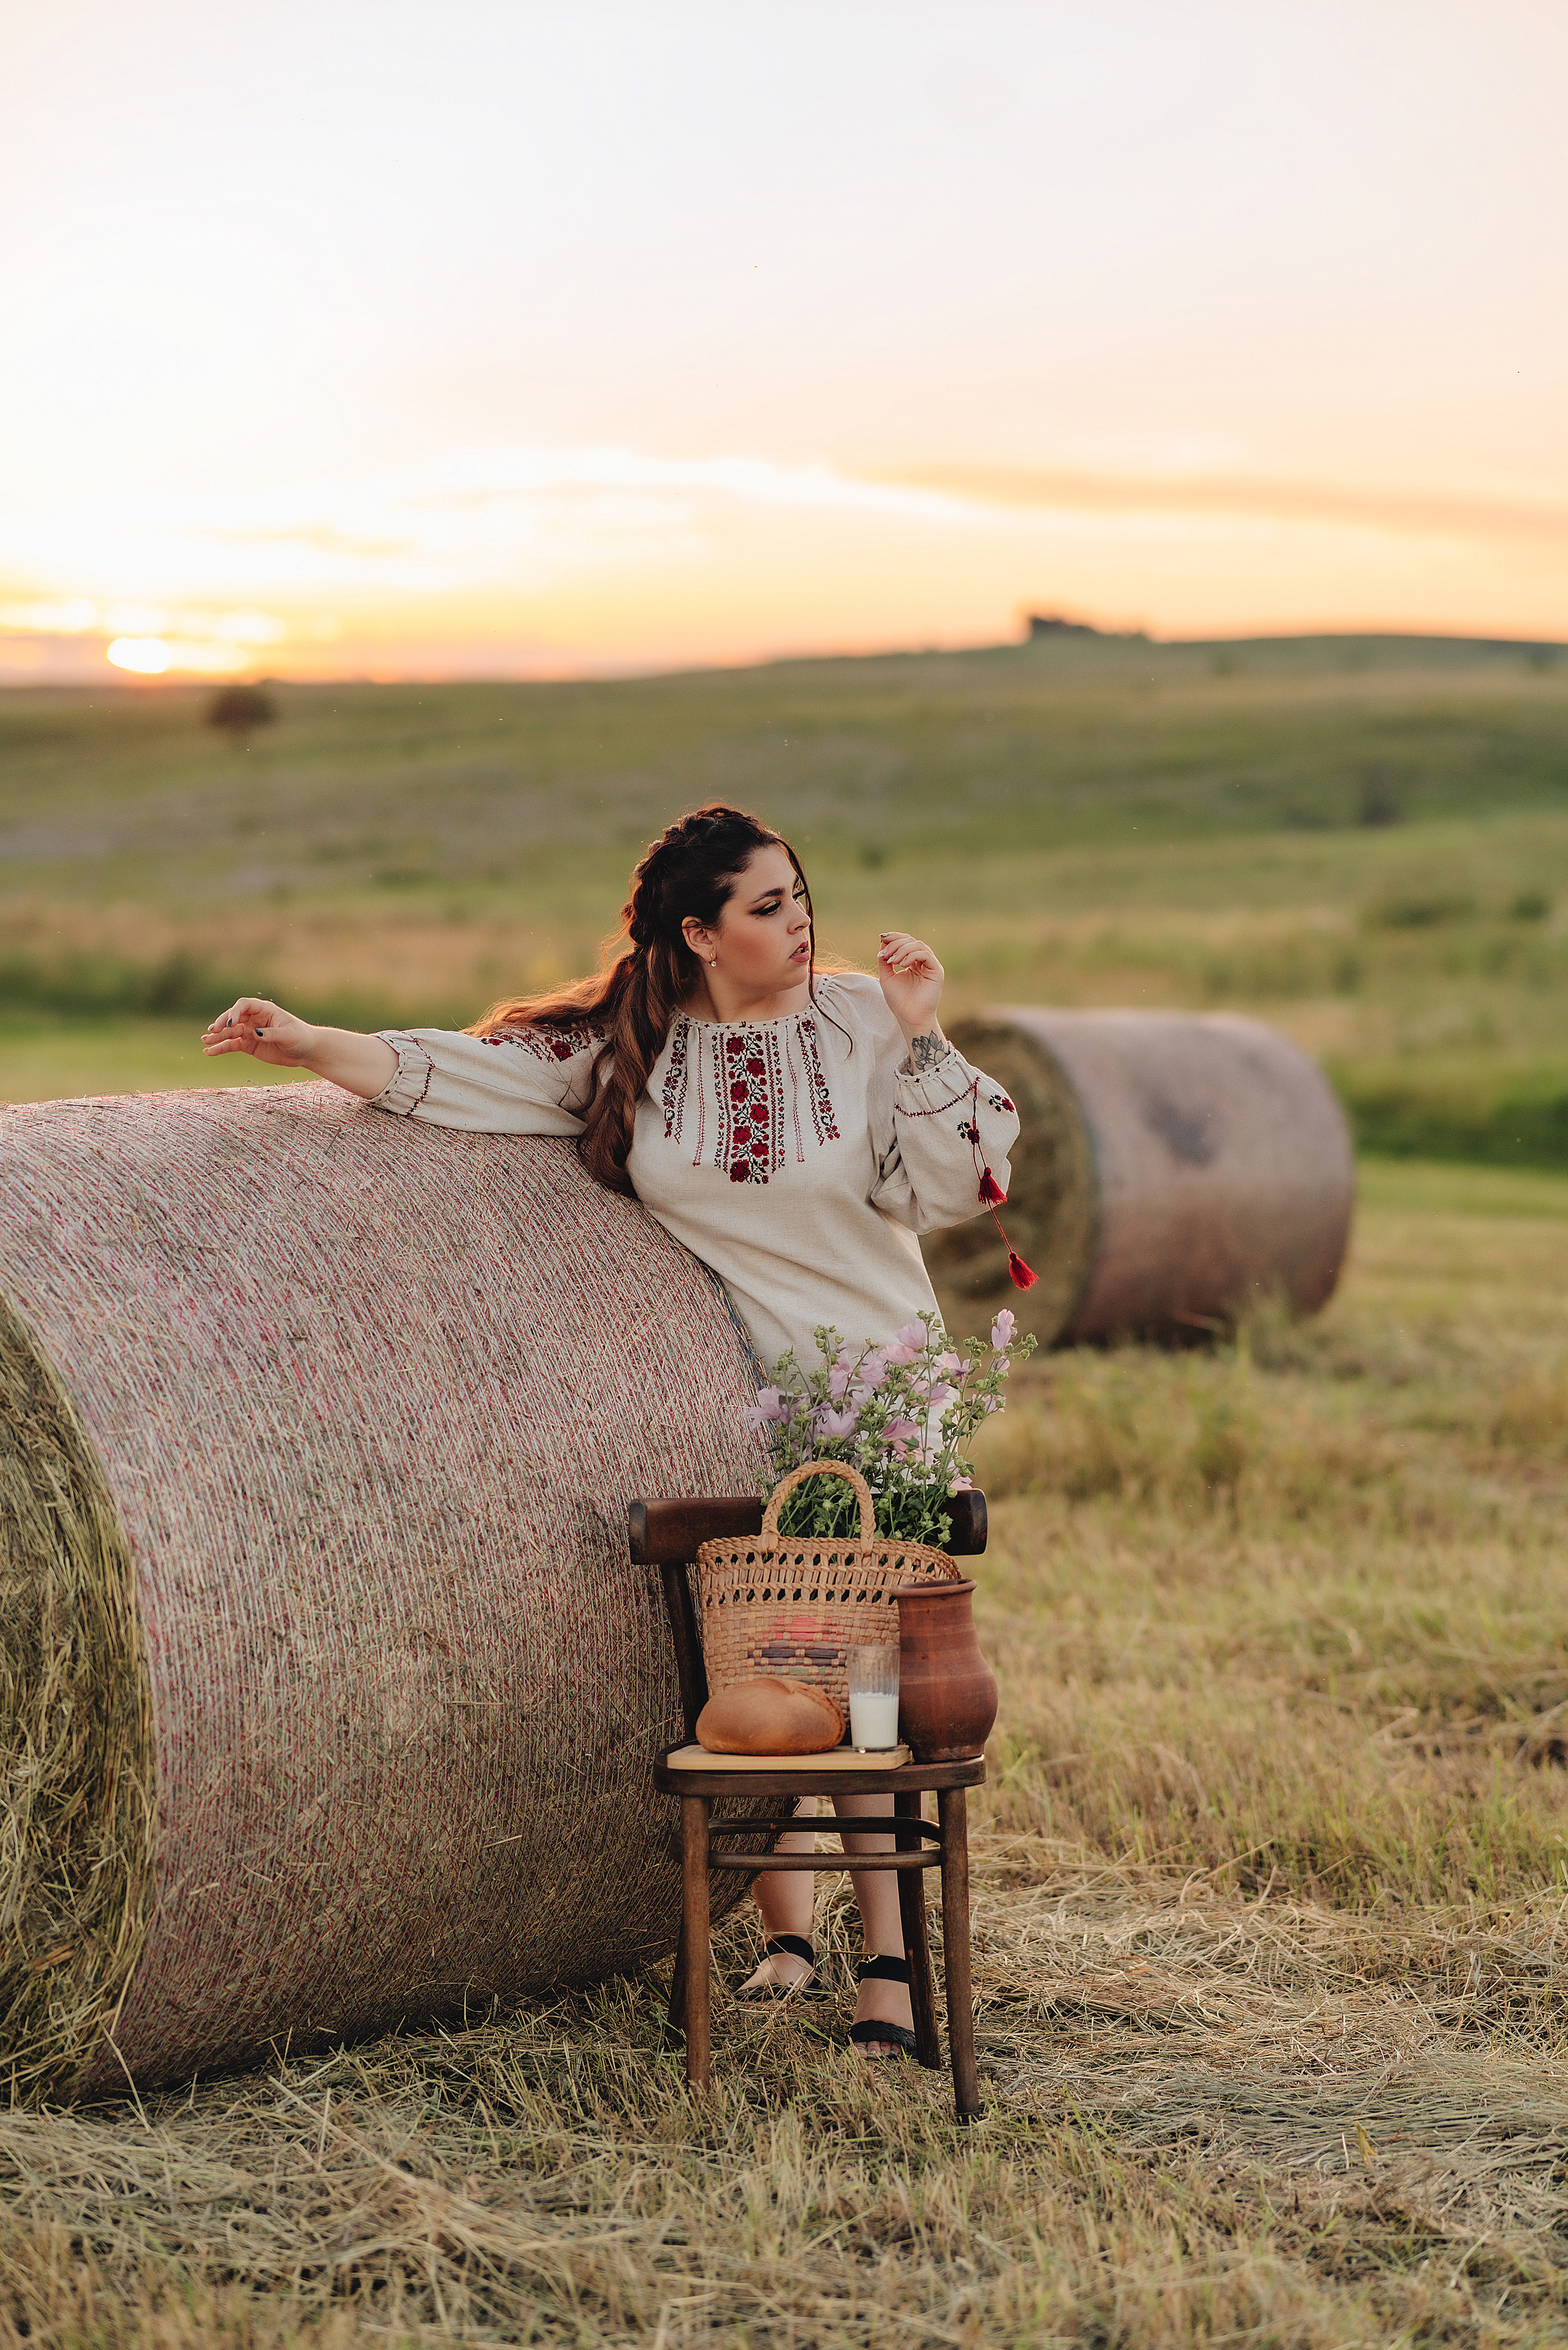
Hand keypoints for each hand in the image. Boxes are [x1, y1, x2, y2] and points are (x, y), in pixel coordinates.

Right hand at [200, 998, 318, 1067]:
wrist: (306, 1051)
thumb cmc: (301, 1038)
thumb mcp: (289, 1035)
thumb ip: (271, 1034)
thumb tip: (255, 1033)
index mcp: (265, 1010)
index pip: (244, 1005)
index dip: (235, 1012)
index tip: (230, 1023)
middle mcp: (254, 1019)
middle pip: (233, 1017)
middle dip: (222, 1023)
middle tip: (212, 1031)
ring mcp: (250, 1031)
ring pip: (229, 1032)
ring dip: (217, 1036)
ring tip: (205, 1041)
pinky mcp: (248, 1044)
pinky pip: (231, 1045)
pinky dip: (220, 1048)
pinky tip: (209, 1051)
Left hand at [876, 931, 943, 1040]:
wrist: (910, 1018)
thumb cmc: (899, 1001)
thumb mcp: (887, 977)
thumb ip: (884, 960)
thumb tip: (883, 942)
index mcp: (912, 962)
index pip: (905, 941)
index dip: (894, 937)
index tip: (881, 938)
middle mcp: (923, 962)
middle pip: (911, 940)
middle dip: (896, 943)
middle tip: (886, 954)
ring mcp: (931, 966)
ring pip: (919, 945)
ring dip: (902, 949)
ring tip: (893, 961)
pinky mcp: (937, 971)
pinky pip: (926, 955)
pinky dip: (912, 955)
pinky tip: (902, 964)